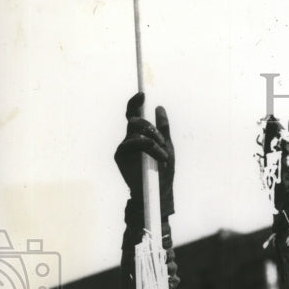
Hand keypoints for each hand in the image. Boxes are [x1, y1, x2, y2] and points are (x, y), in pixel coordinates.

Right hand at [114, 91, 174, 218]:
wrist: (159, 193)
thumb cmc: (163, 172)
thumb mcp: (168, 147)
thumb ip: (163, 129)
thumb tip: (159, 108)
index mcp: (140, 136)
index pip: (134, 115)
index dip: (135, 103)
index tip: (142, 95)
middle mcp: (130, 139)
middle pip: (135, 120)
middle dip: (151, 127)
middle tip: (162, 141)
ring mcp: (124, 147)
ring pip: (136, 131)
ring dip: (153, 140)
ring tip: (164, 155)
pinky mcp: (120, 155)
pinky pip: (132, 143)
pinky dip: (148, 147)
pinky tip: (158, 157)